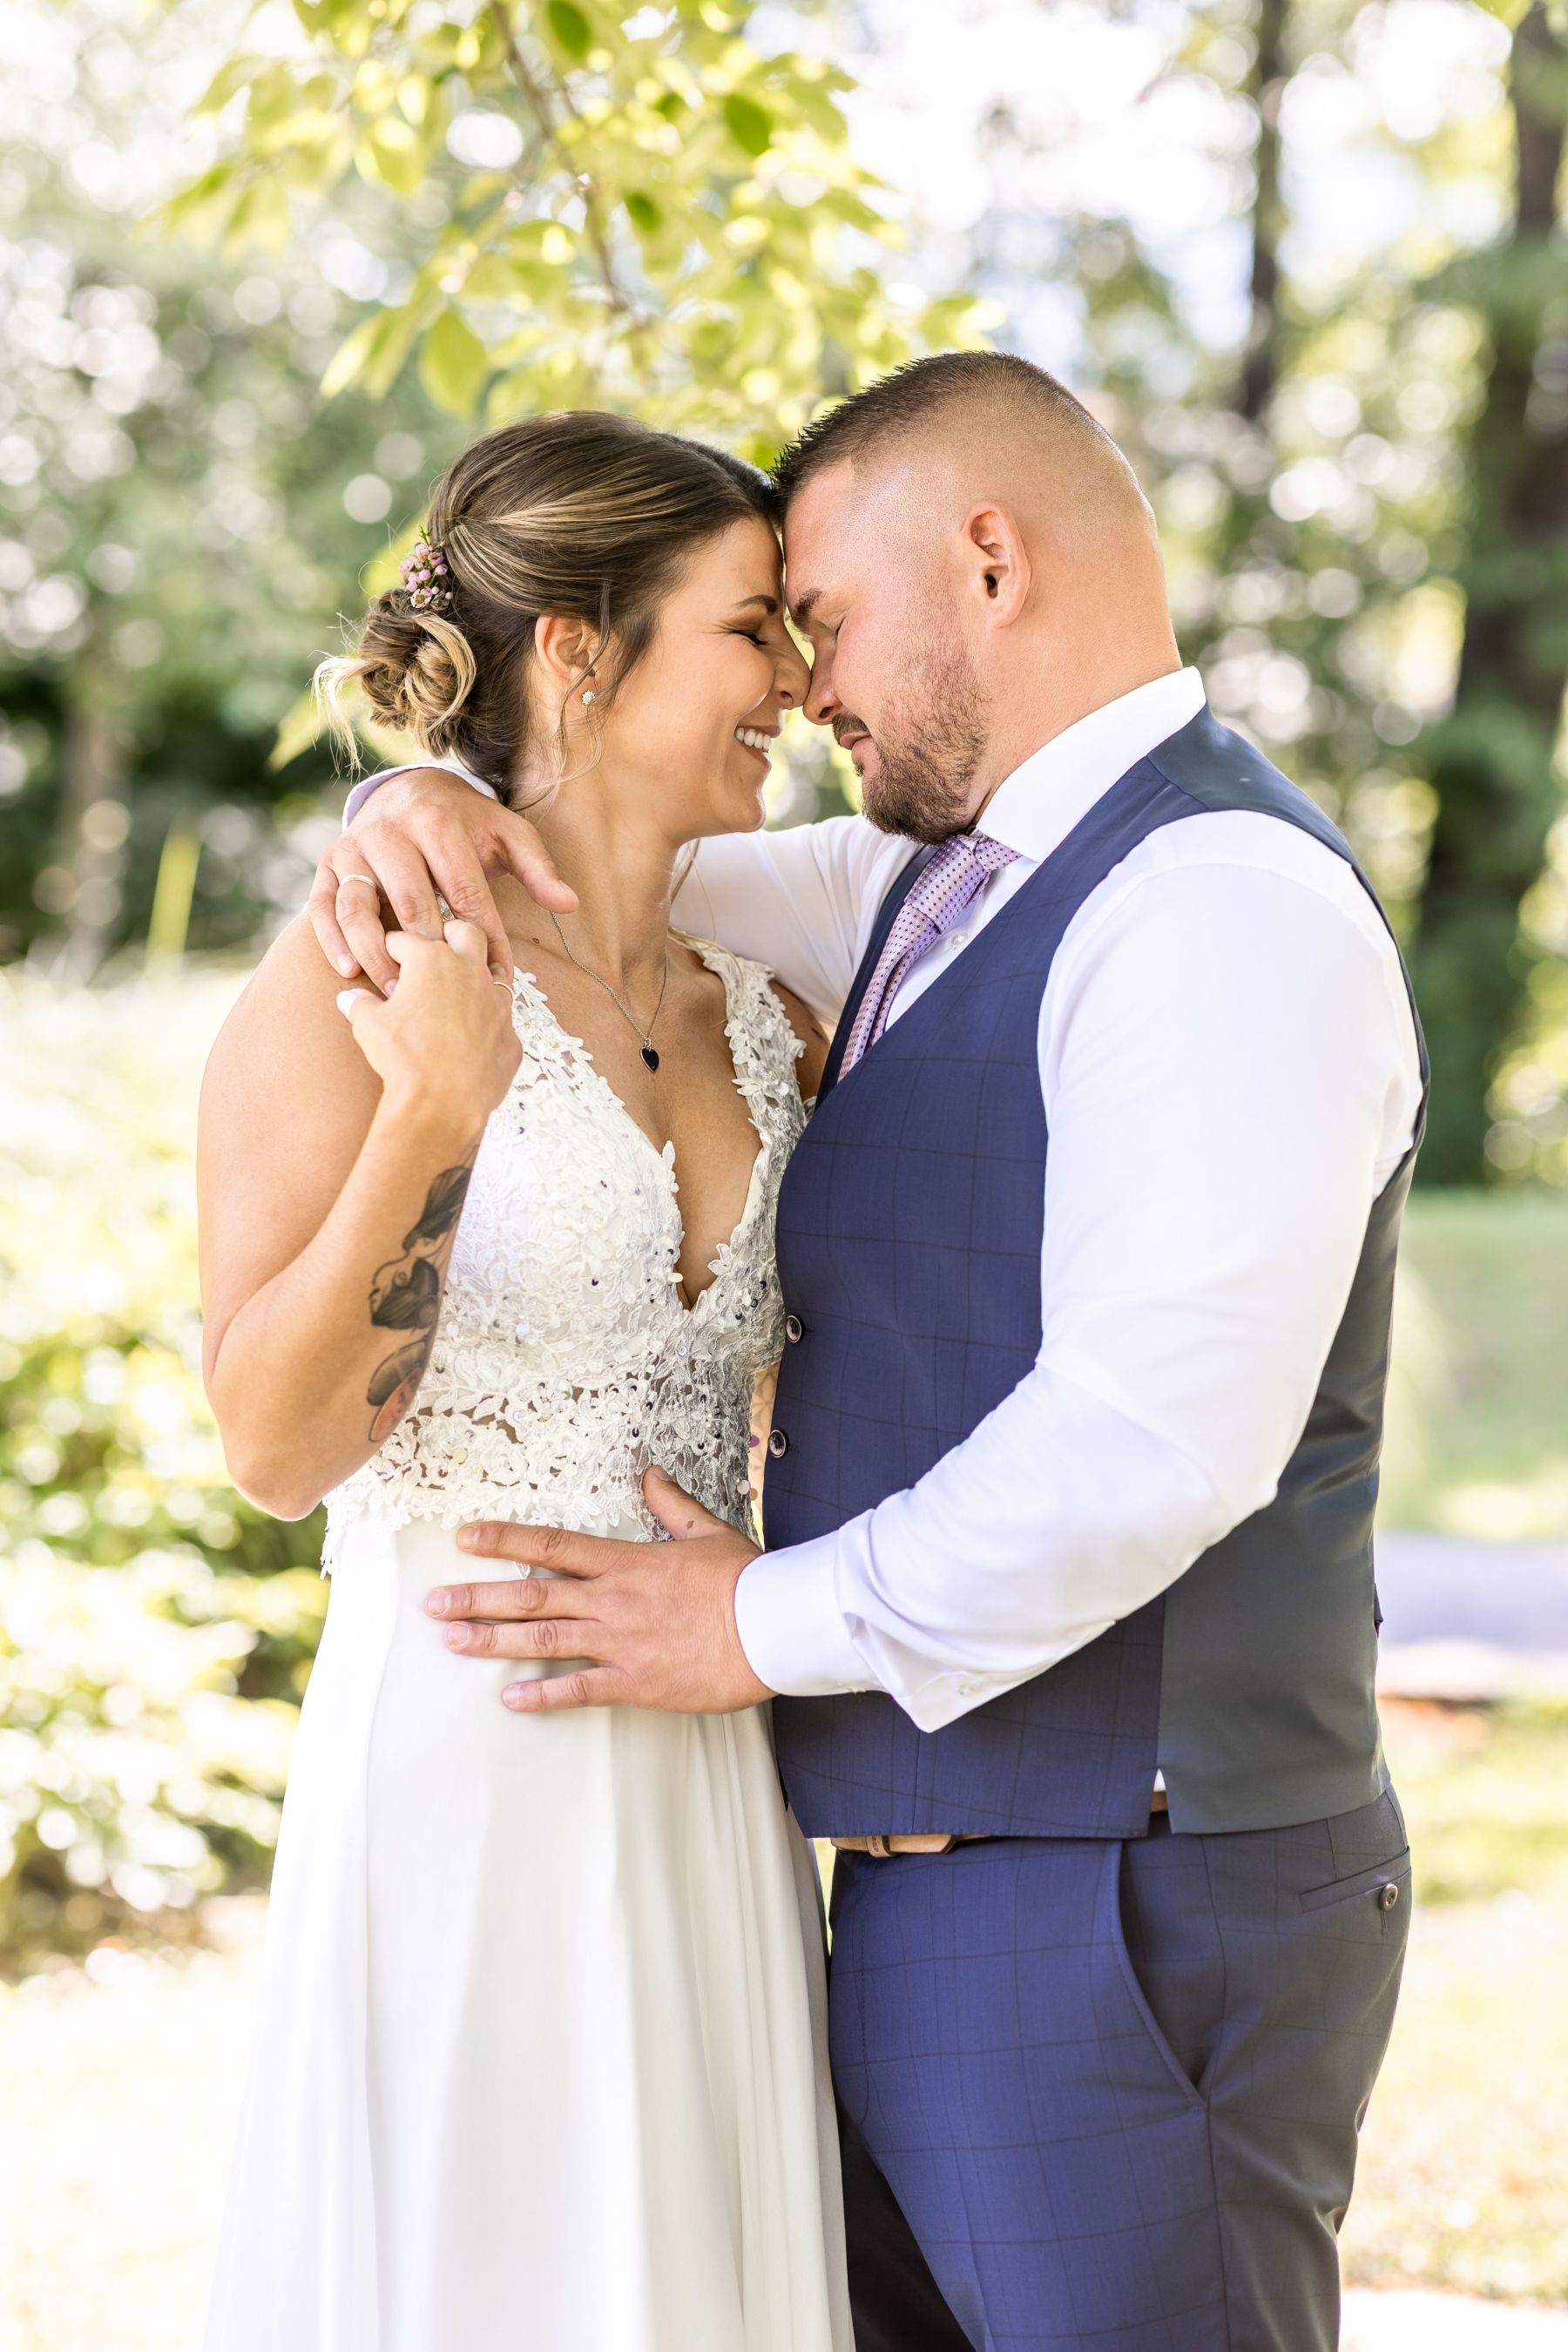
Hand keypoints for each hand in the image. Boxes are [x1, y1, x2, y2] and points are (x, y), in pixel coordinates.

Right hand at [311, 766, 578, 992]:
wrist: (410, 790)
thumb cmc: (467, 824)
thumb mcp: (508, 834)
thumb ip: (537, 869)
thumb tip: (569, 904)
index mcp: (439, 824)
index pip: (464, 891)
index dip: (483, 937)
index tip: (498, 977)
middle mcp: (392, 832)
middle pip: (411, 901)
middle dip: (429, 952)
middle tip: (444, 996)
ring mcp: (354, 848)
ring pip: (359, 905)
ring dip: (375, 952)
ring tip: (394, 991)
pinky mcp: (328, 864)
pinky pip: (322, 905)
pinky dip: (331, 938)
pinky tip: (349, 971)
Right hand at [338, 919, 520, 1130]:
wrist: (443, 1102)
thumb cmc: (405, 1057)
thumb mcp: (369, 1025)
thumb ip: (360, 1005)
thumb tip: (349, 998)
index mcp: (433, 961)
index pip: (407, 939)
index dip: (393, 945)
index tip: (387, 952)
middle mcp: (470, 972)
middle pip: (465, 933)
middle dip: (449, 934)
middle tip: (434, 947)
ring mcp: (497, 1002)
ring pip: (494, 970)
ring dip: (476, 974)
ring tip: (459, 985)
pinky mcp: (511, 1034)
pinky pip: (502, 1017)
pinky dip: (488, 1018)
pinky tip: (475, 1031)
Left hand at [424, 1467, 770, 1714]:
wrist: (775, 1625)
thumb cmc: (745, 1578)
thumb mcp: (706, 1531)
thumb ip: (670, 1504)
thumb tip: (650, 1473)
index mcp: (625, 1562)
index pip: (550, 1545)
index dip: (503, 1541)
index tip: (465, 1538)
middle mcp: (612, 1601)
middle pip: (530, 1596)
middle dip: (477, 1598)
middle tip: (431, 1603)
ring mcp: (620, 1643)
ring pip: (543, 1641)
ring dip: (492, 1642)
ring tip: (451, 1641)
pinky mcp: (637, 1683)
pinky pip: (579, 1690)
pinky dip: (543, 1696)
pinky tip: (509, 1699)